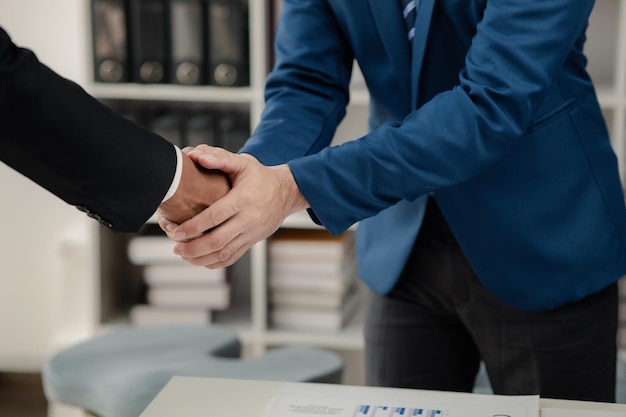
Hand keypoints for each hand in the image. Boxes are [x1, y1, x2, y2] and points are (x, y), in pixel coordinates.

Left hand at [165, 145, 308, 267]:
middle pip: (217, 240)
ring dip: (200, 258)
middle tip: (175, 246)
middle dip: (192, 247)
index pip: (214, 217)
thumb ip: (219, 158)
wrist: (286, 192)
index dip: (193, 226)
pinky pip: (232, 258)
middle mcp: (249, 219)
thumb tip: (196, 155)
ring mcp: (251, 233)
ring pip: (223, 253)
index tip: (175, 231)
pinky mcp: (252, 242)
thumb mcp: (242, 162)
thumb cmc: (260, 176)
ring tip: (182, 253)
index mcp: (243, 199)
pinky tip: (199, 259)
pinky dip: (213, 262)